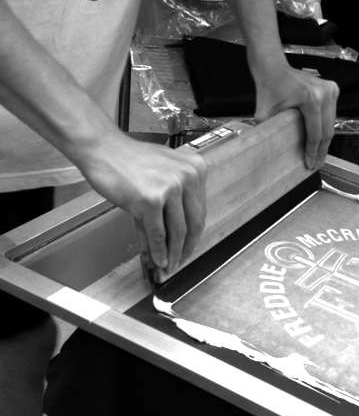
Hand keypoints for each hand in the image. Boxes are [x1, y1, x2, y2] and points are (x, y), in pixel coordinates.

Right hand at [79, 131, 206, 275]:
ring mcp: (170, 188)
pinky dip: (158, 251)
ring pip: (177, 232)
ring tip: (168, 266)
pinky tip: (157, 260)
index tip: (189, 246)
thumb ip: (174, 201)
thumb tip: (176, 234)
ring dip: (173, 254)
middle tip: (181, 261)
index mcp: (195, 168)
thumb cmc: (128, 159)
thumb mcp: (162, 174)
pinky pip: (158, 233)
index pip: (199, 210)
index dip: (194, 234)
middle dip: (186, 247)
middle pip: (193, 223)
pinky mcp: (151, 201)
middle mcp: (187, 177)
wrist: (102, 149)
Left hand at [253, 63, 338, 169]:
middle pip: (327, 130)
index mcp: (311, 99)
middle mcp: (324, 93)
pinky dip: (326, 127)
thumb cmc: (268, 89)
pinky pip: (331, 114)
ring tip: (320, 156)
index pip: (315, 133)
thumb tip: (270, 155)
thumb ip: (268, 133)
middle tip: (316, 165)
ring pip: (331, 124)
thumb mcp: (264, 114)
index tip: (309, 164)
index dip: (312, 152)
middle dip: (321, 151)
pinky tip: (321, 140)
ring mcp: (330, 89)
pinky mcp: (332, 89)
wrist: (273, 68)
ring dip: (325, 141)